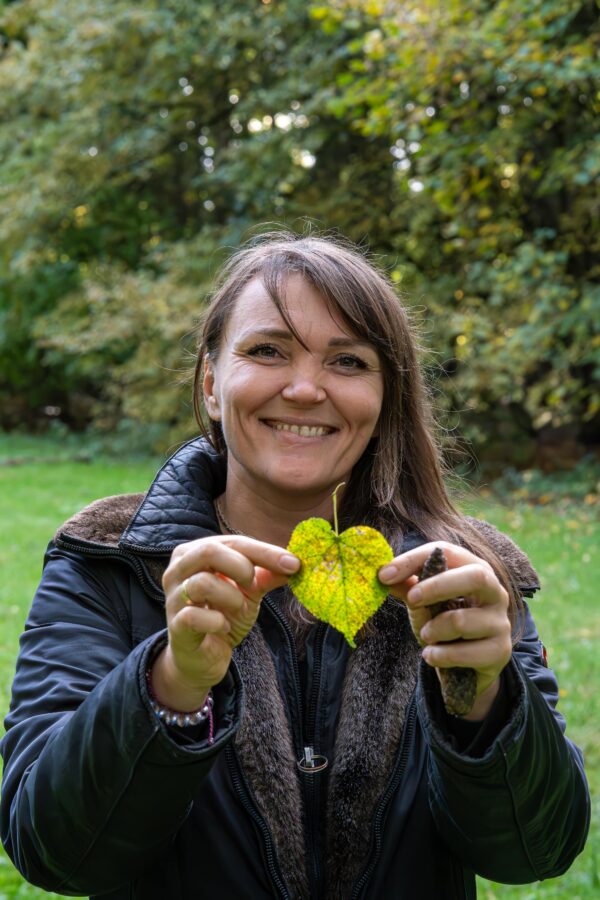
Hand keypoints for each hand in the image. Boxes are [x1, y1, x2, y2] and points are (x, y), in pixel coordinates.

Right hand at [152, 536, 299, 710]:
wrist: (203, 657)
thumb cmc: (222, 614)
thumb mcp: (249, 591)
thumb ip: (267, 575)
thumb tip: (294, 563)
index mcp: (195, 552)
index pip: (232, 542)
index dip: (265, 551)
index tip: (294, 563)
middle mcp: (178, 570)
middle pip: (209, 551)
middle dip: (241, 567)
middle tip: (253, 585)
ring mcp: (173, 598)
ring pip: (202, 583)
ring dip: (231, 597)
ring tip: (237, 608)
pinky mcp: (175, 626)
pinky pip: (195, 616)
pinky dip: (218, 622)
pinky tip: (223, 627)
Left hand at [379, 542, 511, 719]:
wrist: (470, 666)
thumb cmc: (446, 624)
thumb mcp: (425, 603)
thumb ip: (408, 588)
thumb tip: (384, 576)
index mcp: (475, 569)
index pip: (448, 552)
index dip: (414, 559)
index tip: (384, 575)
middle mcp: (495, 591)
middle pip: (474, 576)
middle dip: (437, 586)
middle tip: (411, 600)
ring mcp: (500, 621)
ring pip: (461, 620)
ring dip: (433, 630)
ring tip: (426, 635)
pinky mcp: (500, 651)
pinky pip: (466, 652)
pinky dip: (441, 656)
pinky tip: (432, 656)